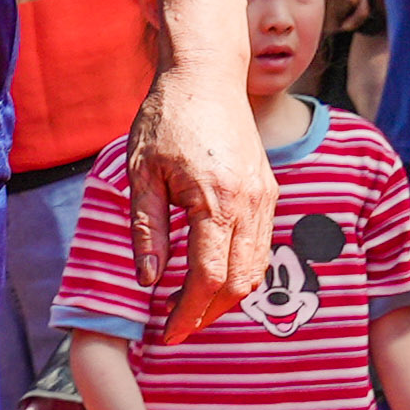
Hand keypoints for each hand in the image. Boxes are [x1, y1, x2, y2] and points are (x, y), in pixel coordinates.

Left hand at [131, 66, 278, 344]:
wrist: (206, 75)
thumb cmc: (165, 118)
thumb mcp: (141, 172)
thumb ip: (148, 229)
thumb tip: (149, 282)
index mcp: (215, 200)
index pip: (208, 277)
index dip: (188, 313)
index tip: (168, 334)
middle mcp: (250, 203)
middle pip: (239, 282)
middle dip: (209, 313)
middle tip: (179, 330)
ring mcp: (265, 197)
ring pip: (256, 268)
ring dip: (228, 297)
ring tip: (194, 311)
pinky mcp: (268, 191)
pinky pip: (261, 245)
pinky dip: (241, 270)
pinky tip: (214, 277)